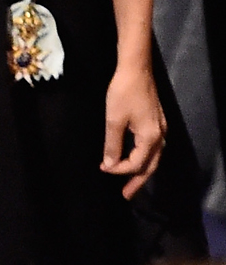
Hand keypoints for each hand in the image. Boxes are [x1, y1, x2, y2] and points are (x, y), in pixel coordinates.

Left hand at [102, 63, 166, 199]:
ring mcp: (161, 128)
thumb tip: (110, 165)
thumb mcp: (114, 120)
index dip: (120, 170)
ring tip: (130, 182)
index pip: (136, 164)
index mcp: (151, 138)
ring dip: (141, 170)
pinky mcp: (157, 121)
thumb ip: (112, 145)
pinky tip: (135, 158)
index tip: (103, 169)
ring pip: (153, 157)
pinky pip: (152, 147)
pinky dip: (144, 157)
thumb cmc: (123, 93)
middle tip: (126, 195)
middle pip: (150, 166)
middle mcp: (160, 136)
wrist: (136, 68)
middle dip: (137, 181)